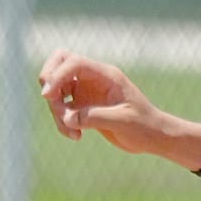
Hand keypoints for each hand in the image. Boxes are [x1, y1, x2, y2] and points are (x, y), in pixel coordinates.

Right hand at [38, 49, 165, 151]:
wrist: (152, 137)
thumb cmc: (144, 125)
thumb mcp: (122, 121)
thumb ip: (95, 117)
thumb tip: (67, 117)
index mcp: (107, 76)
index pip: (75, 62)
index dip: (57, 75)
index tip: (49, 96)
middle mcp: (94, 79)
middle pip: (60, 62)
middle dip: (48, 80)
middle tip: (51, 100)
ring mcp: (86, 91)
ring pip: (56, 90)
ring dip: (56, 111)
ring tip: (74, 133)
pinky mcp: (82, 106)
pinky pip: (61, 108)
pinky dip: (61, 122)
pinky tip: (76, 136)